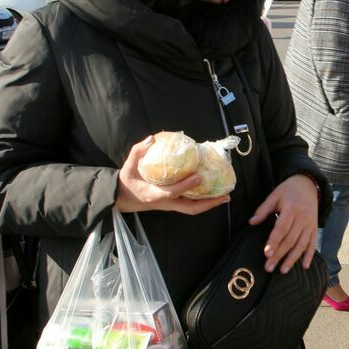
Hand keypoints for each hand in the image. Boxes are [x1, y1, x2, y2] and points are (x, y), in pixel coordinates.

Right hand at [115, 136, 230, 214]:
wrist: (123, 198)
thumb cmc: (127, 181)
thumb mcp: (128, 166)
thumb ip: (138, 152)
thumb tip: (151, 139)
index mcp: (153, 194)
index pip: (171, 192)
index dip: (185, 185)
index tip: (198, 176)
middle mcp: (164, 203)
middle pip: (189, 208)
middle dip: (208, 204)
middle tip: (224, 196)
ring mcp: (170, 205)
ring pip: (192, 209)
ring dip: (209, 204)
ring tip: (225, 196)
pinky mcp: (173, 204)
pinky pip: (190, 204)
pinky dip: (203, 200)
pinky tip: (213, 192)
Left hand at [249, 174, 318, 273]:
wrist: (308, 184)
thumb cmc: (288, 190)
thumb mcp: (274, 195)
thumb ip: (263, 209)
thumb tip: (252, 222)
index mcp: (291, 209)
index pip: (282, 228)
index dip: (274, 241)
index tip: (267, 253)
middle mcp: (302, 218)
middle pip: (290, 240)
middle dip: (279, 255)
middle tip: (269, 267)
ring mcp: (310, 224)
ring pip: (301, 244)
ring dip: (292, 259)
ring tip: (283, 270)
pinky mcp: (314, 228)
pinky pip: (312, 243)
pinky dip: (309, 255)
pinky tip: (304, 266)